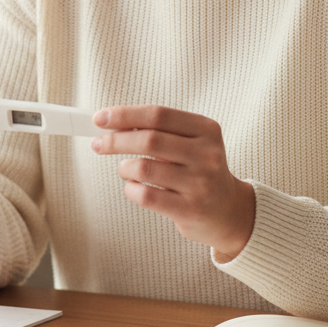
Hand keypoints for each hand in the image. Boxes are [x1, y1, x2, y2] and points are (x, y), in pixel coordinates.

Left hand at [90, 105, 254, 260]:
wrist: (229, 212)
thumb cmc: (199, 170)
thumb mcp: (192, 142)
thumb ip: (158, 130)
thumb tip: (112, 122)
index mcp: (206, 129)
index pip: (158, 115)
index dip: (125, 114)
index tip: (100, 118)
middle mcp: (207, 154)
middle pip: (149, 140)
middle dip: (115, 140)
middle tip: (98, 144)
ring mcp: (200, 183)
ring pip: (144, 168)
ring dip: (124, 167)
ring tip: (126, 170)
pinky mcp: (190, 209)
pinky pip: (145, 195)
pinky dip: (131, 189)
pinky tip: (134, 187)